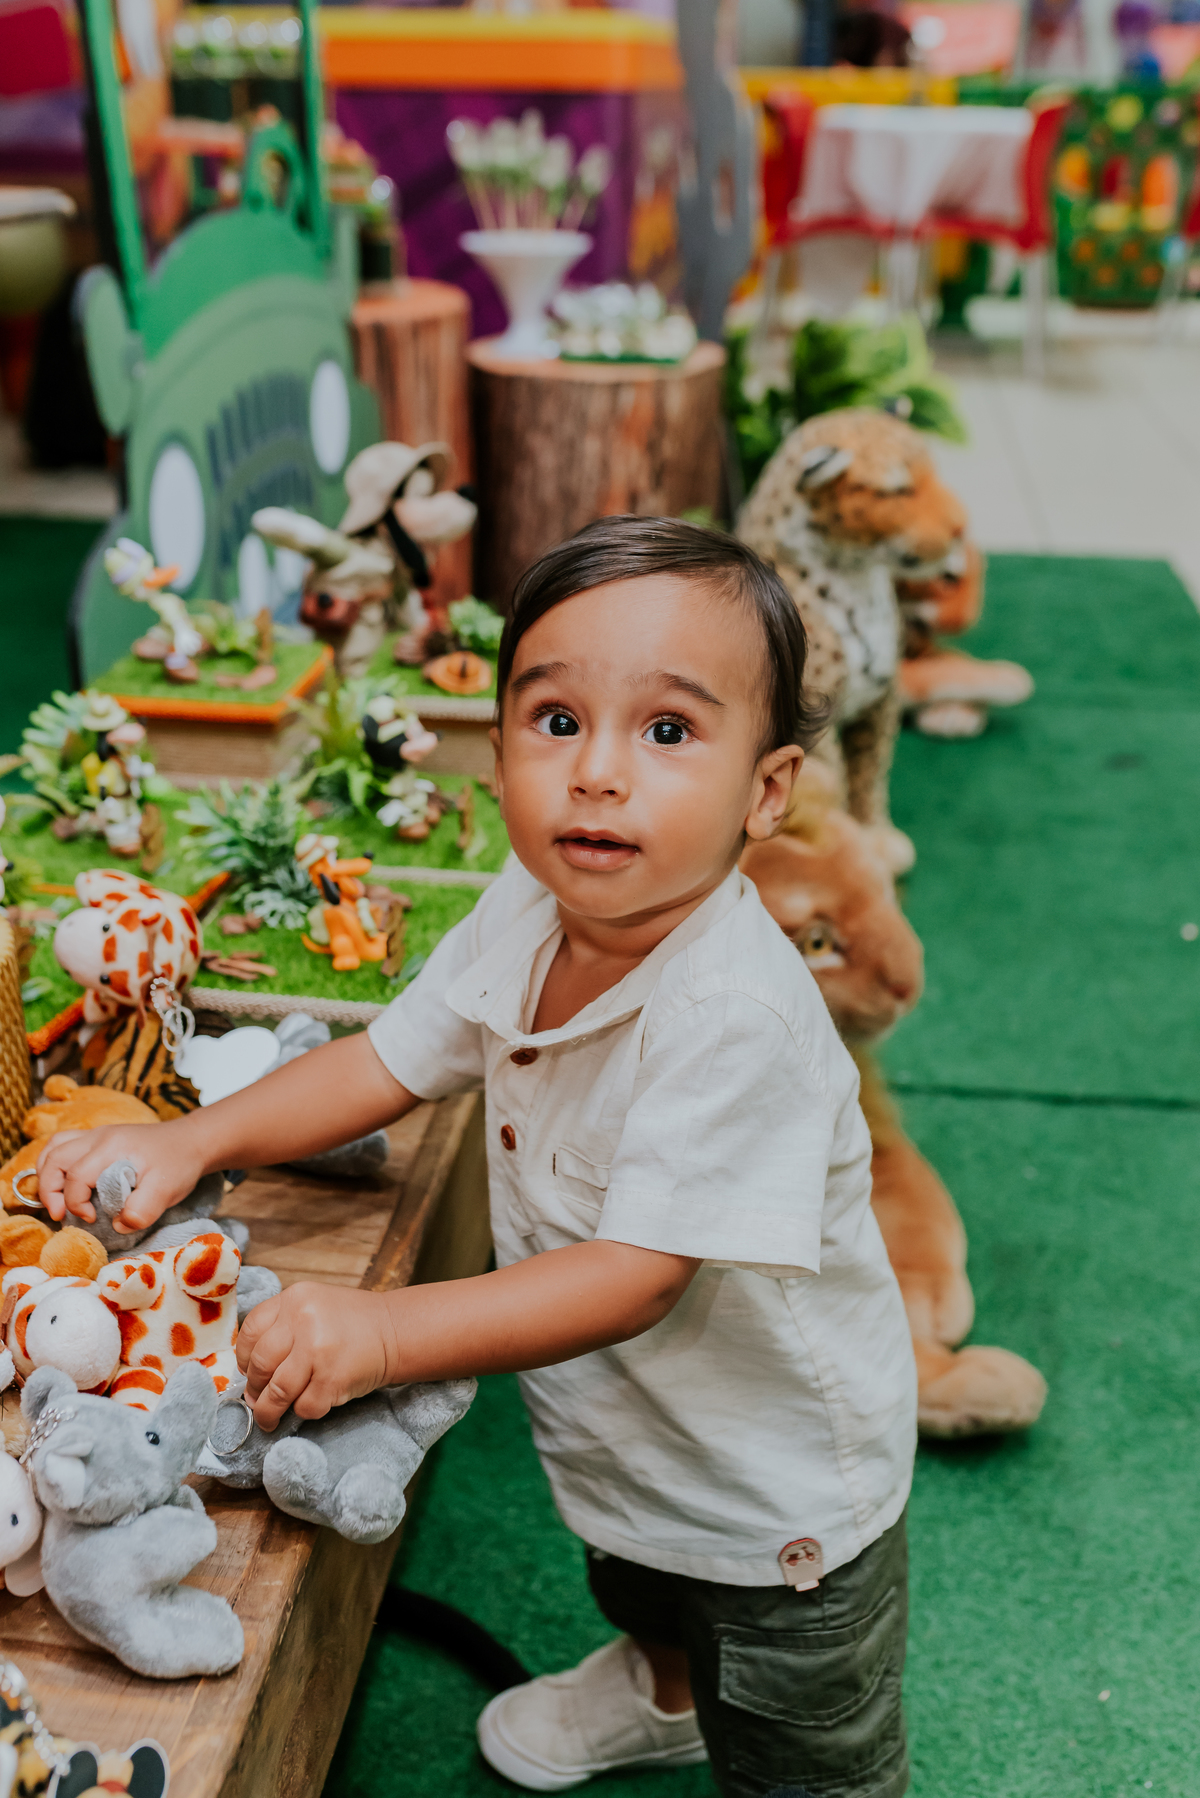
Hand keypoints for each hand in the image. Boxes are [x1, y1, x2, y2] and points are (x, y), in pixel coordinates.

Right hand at [35, 1122, 203, 1232]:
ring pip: (54, 1148)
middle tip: (59, 1214)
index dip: (76, 1203)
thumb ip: (142, 1211)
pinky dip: (55, 1164)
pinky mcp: (100, 1139)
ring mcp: (97, 1134)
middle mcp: (99, 1136)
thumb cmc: (179, 1164)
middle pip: (54, 1158)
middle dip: (49, 1189)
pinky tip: (65, 1183)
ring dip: (47, 1174)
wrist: (192, 1141)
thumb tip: (117, 1225)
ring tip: (55, 1199)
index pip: (76, 1176)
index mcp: (112, 1147)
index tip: (92, 1219)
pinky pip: (63, 1145)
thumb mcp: (167, 1190)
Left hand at [236, 1283, 396, 1429]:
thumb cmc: (350, 1322)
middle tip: (257, 1399)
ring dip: (268, 1411)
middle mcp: (303, 1320)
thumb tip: (248, 1370)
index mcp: (295, 1298)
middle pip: (259, 1365)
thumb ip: (282, 1325)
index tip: (248, 1371)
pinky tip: (311, 1403)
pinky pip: (304, 1407)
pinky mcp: (333, 1379)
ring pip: (276, 1392)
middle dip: (254, 1389)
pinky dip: (303, 1411)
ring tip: (269, 1418)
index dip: (243, 1358)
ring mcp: (318, 1351)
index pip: (250, 1332)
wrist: (396, 1330)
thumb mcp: (313, 1305)